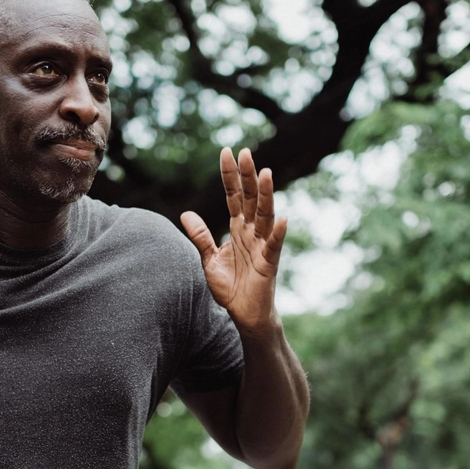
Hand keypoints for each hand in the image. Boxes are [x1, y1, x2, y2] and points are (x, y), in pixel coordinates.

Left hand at [181, 147, 287, 338]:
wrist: (244, 316)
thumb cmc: (231, 288)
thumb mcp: (209, 259)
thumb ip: (201, 236)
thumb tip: (185, 213)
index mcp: (238, 229)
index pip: (233, 196)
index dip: (230, 175)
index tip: (227, 151)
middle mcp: (252, 233)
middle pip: (250, 199)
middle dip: (247, 176)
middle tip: (245, 151)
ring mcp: (262, 246)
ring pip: (264, 215)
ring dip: (266, 195)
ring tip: (265, 173)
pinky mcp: (269, 264)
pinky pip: (274, 246)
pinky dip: (278, 233)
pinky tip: (283, 219)